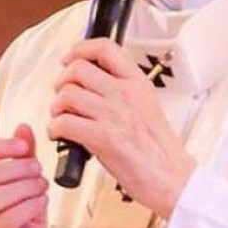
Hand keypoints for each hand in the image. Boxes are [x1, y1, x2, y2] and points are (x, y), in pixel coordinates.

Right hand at [0, 124, 48, 227]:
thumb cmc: (23, 213)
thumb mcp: (25, 178)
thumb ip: (23, 154)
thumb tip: (23, 128)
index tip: (22, 146)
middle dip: (15, 168)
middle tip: (36, 168)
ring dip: (25, 187)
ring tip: (40, 187)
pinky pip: (8, 218)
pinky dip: (30, 206)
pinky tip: (40, 202)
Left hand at [47, 38, 195, 216]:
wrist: (173, 179)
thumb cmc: (160, 150)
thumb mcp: (146, 106)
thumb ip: (121, 90)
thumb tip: (89, 83)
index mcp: (137, 83)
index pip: (105, 48)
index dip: (80, 49)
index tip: (69, 58)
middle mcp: (124, 93)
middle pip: (77, 69)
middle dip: (62, 82)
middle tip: (62, 96)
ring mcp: (113, 114)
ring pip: (67, 94)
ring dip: (57, 107)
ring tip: (62, 118)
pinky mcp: (103, 138)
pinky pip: (64, 123)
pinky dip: (55, 130)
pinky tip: (60, 136)